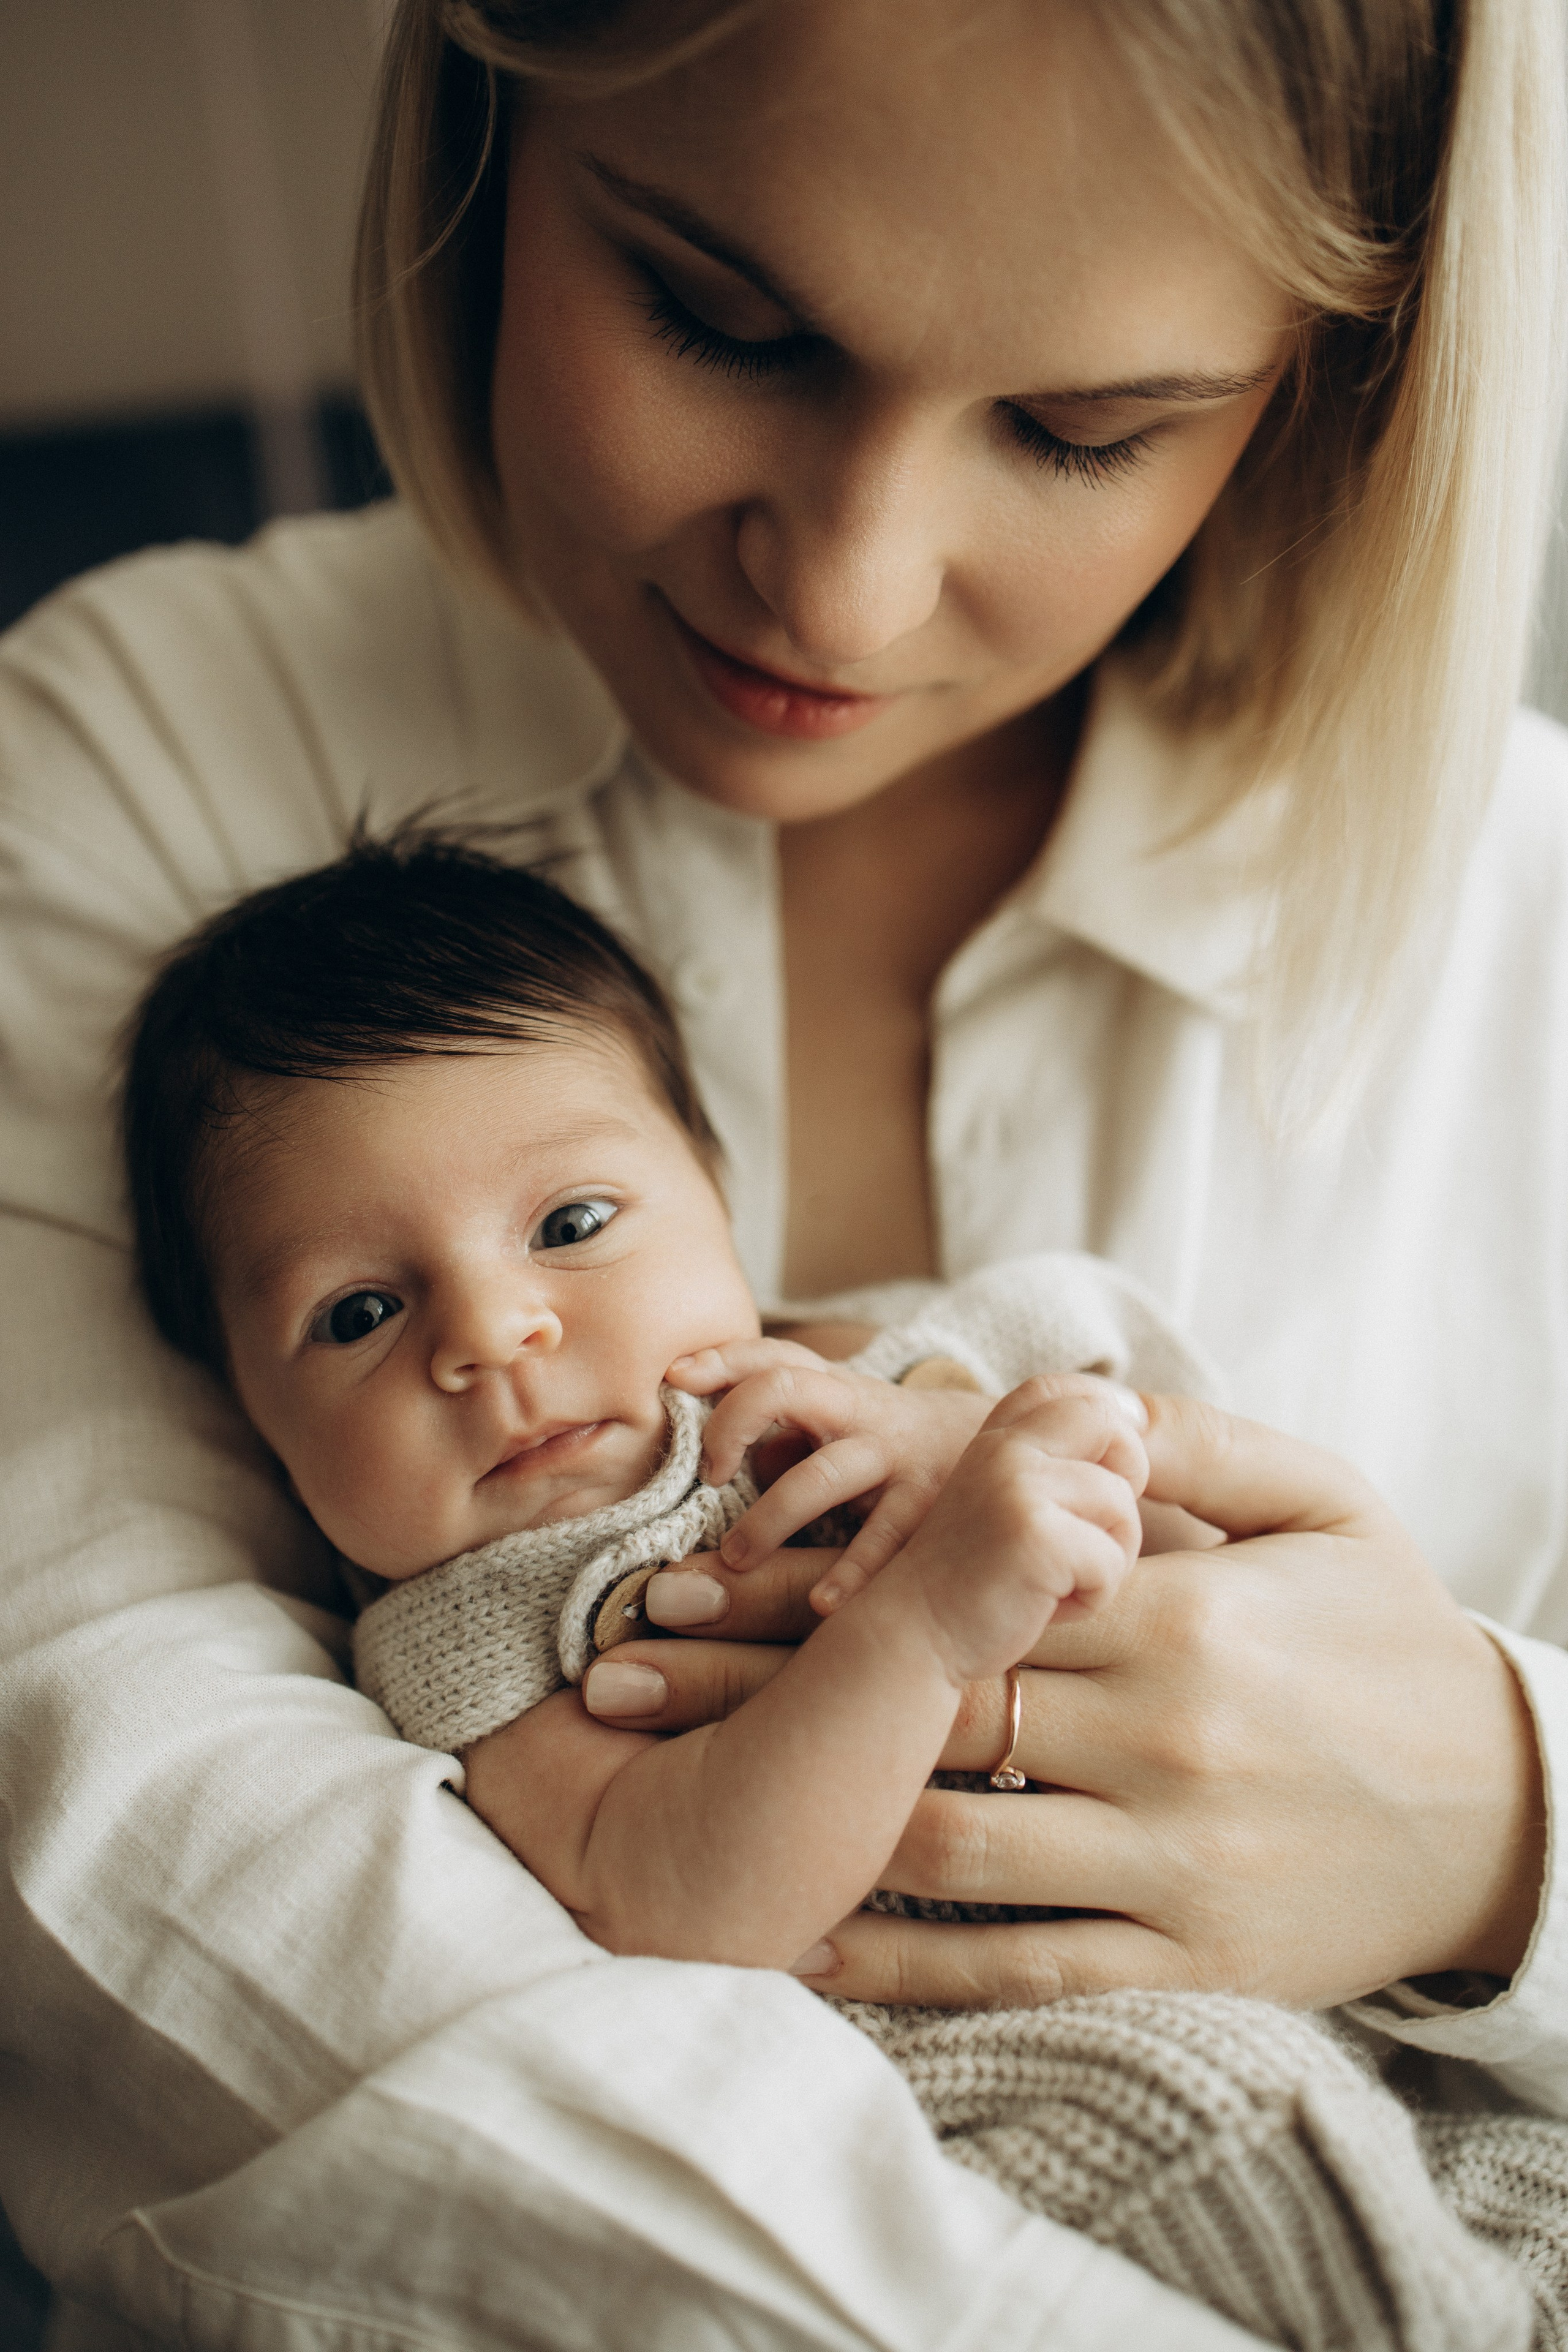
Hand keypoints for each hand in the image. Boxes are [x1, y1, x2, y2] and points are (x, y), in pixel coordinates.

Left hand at [587, 1396, 1546, 2009]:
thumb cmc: (1397, 1640)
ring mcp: (1170, 1864)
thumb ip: (1193, 1440)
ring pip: (950, 1848)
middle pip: (916, 1715)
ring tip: (659, 1805)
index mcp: (1175, 1617)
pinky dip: (907, 1963)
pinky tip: (807, 1943)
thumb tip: (1075, 1389)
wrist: (1512, 1814)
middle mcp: (1159, 1742)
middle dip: (750, 1698)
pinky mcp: (1186, 1965)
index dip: (802, 1591)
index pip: (953, 1594)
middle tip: (611, 1683)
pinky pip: (1021, 1967)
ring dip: (789, 1823)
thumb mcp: (1324, 1503)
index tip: (673, 1585)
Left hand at [667, 1336, 989, 1599]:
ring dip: (770, 1517)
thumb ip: (778, 1434)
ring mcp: (894, 1456)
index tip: (675, 1378)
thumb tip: (708, 1467)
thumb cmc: (889, 1449)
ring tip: (737, 1559)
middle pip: (785, 1387)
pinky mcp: (927, 1505)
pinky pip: (883, 1539)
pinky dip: (851, 1573)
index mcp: (833, 1389)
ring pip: (822, 1474)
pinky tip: (822, 1606)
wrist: (1013, 1455)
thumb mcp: (839, 1427)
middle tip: (708, 1474)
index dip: (722, 1359)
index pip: (772, 1355)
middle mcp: (860, 1411)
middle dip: (733, 1423)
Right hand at [859, 1379, 1147, 1679]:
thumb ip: (1048, 1466)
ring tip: (1056, 1584)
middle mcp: (1005, 1450)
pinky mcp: (1037, 1536)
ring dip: (1107, 1558)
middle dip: (1127, 1481)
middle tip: (1095, 1534)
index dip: (1105, 1427)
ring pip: (1121, 1505)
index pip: (1065, 1391)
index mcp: (996, 1440)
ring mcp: (1018, 1487)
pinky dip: (1093, 1597)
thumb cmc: (973, 1583)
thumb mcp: (1004, 1504)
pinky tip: (1047, 1606)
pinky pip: (1110, 1561)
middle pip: (1111, 1426)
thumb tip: (1135, 1420)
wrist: (912, 1637)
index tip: (1104, 1477)